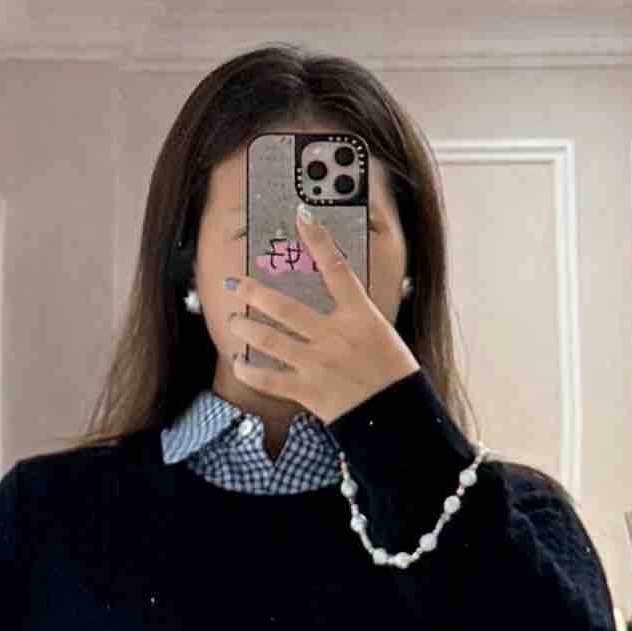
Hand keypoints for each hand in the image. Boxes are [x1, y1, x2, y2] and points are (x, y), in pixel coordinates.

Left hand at [224, 209, 418, 427]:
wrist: (396, 415)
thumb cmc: (392, 372)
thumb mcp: (380, 332)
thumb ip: (352, 314)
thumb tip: (333, 294)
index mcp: (359, 316)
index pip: (336, 268)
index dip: (318, 239)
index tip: (301, 216)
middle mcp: (334, 336)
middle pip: (285, 307)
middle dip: (255, 292)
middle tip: (237, 284)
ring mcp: (318, 363)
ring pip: (270, 339)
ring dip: (246, 327)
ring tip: (235, 320)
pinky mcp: (308, 391)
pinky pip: (268, 379)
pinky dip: (249, 370)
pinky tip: (240, 362)